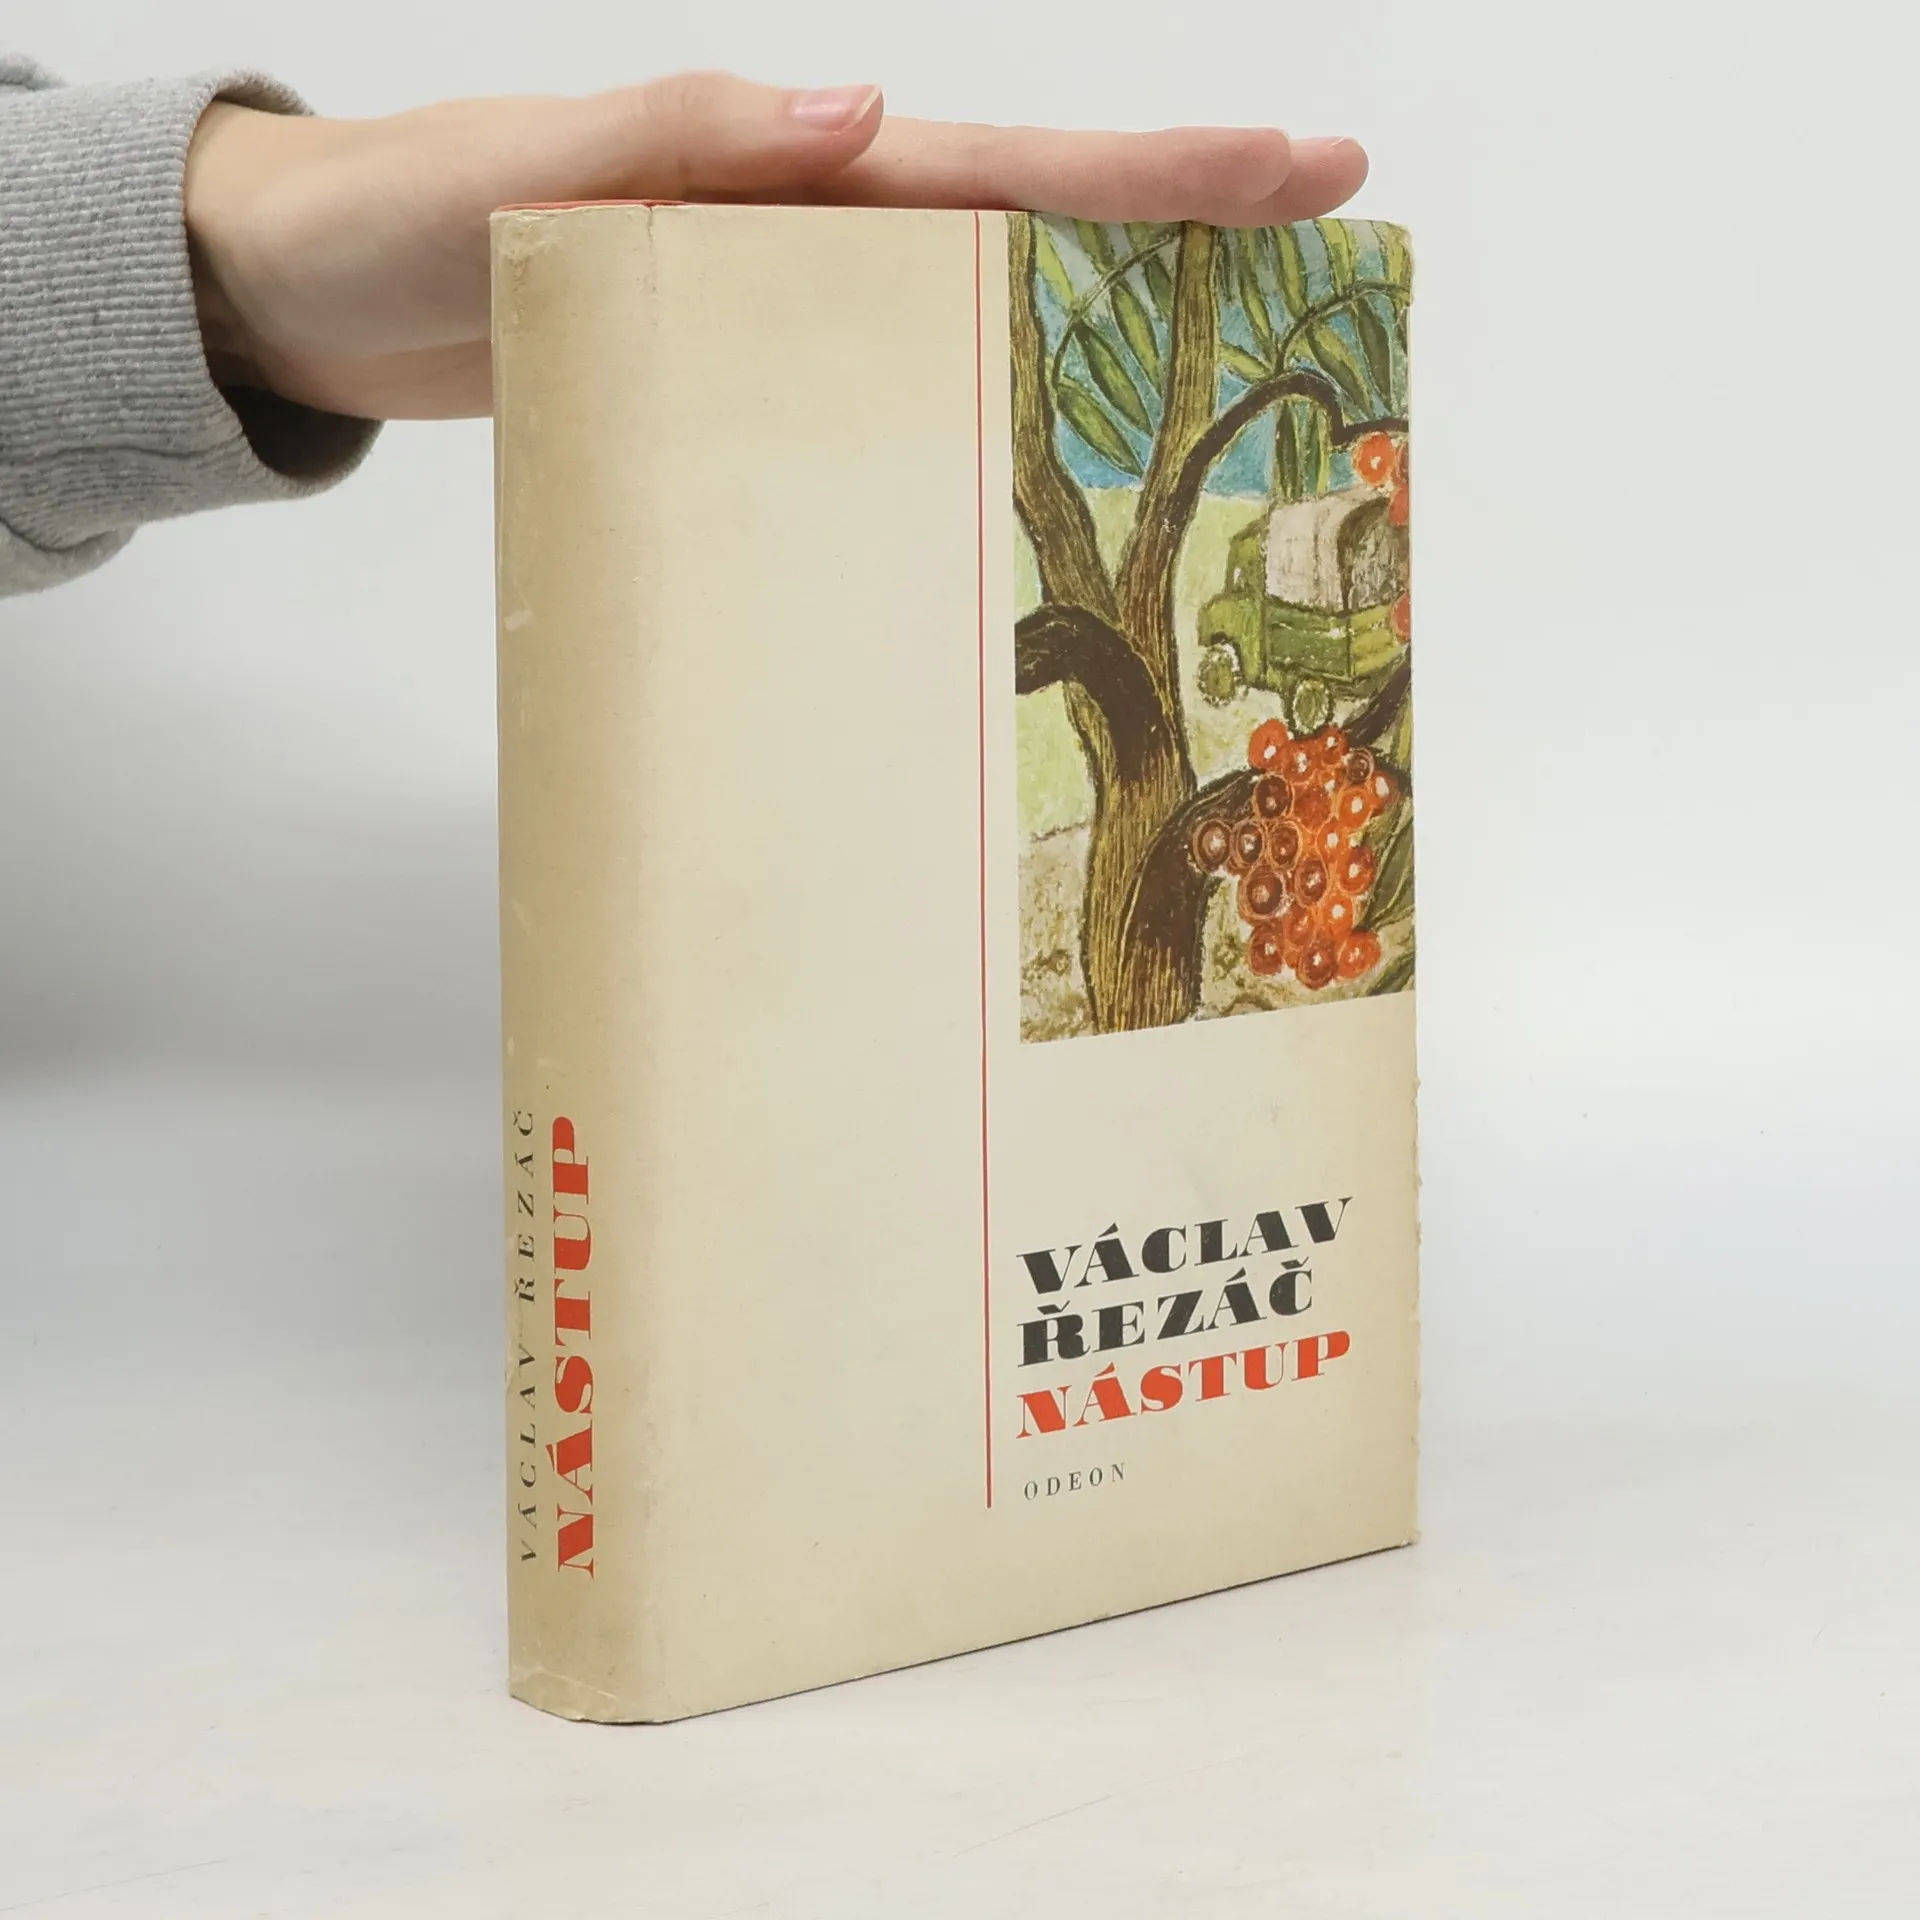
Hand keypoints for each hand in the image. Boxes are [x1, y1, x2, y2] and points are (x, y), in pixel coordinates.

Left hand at [185, 72, 1367, 422]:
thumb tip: (864, 120)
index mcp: (787, 174)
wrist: (318, 297)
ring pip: (974, 310)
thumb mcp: (530, 169)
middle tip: (1324, 231)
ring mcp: (784, 309)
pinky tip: (1024, 454)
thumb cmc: (409, 222)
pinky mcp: (744, 377)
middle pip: (1026, 225)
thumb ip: (683, 144)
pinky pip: (884, 387)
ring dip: (1100, 324)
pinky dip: (970, 407)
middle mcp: (809, 234)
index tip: (1291, 165)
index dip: (1149, 169)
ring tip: (1227, 350)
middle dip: (1177, 222)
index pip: (1001, 165)